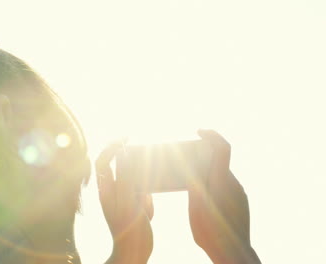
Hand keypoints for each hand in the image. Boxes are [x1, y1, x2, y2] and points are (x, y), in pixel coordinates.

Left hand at [96, 143, 153, 263]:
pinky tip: (148, 211)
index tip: (127, 138)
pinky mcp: (134, 206)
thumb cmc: (128, 229)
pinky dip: (148, 197)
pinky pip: (142, 193)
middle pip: (119, 166)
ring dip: (142, 180)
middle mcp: (113, 191)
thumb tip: (123, 154)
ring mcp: (124, 199)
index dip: (111, 146)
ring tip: (148, 191)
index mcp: (106, 189)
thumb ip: (126, 177)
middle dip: (132, 161)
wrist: (134, 252)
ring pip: (133, 179)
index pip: (102, 160)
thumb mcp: (128, 201)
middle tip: (145, 156)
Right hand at [188, 130, 260, 263]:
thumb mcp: (194, 207)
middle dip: (203, 161)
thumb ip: (194, 187)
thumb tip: (192, 172)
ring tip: (194, 189)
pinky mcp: (242, 203)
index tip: (200, 132)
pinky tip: (206, 202)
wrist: (232, 252)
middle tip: (187, 166)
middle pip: (219, 162)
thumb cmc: (210, 232)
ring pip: (222, 177)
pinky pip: (227, 188)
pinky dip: (216, 188)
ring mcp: (240, 194)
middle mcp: (233, 184)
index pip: (222, 147)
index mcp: (221, 181)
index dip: (212, 135)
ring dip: (208, 177)